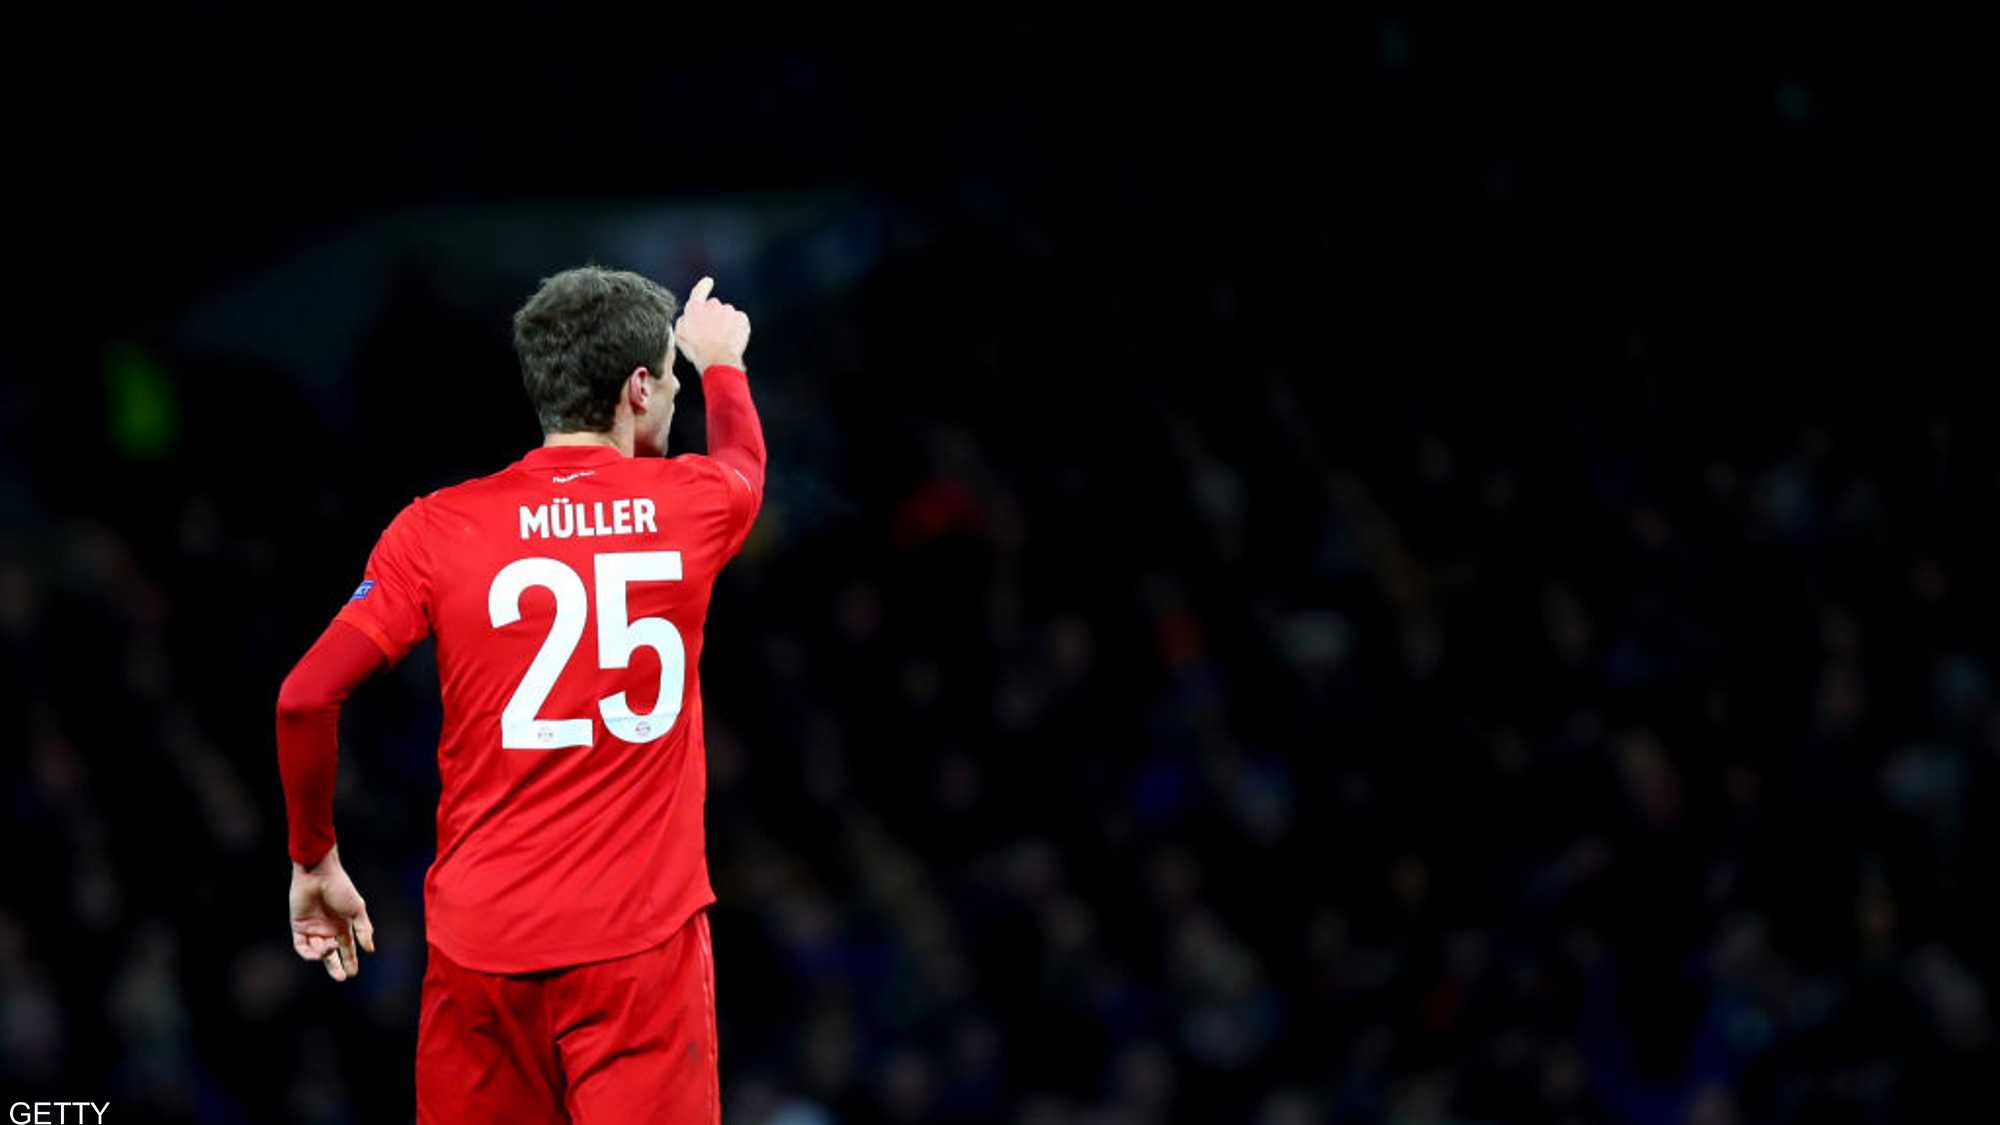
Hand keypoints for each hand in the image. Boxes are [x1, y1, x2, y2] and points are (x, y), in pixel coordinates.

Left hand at [289, 844, 375, 981]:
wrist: (319, 874)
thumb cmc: (341, 888)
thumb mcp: (356, 909)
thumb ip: (363, 929)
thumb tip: (370, 949)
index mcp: (343, 924)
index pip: (347, 948)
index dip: (350, 960)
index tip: (353, 973)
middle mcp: (328, 929)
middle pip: (331, 954)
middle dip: (336, 966)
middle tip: (341, 977)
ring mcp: (313, 928)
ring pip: (318, 951)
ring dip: (324, 954)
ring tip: (329, 950)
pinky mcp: (299, 926)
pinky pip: (302, 946)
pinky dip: (309, 953)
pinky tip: (318, 953)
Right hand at [674, 276, 750, 373]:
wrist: (718, 359)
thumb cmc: (697, 350)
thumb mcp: (680, 336)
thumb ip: (683, 321)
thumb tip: (687, 317)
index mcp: (695, 308)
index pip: (699, 291)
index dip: (704, 286)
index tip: (708, 281)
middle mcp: (712, 305)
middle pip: (714, 306)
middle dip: (713, 317)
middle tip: (711, 334)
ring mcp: (728, 310)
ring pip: (727, 314)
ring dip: (725, 323)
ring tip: (722, 340)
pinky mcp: (741, 318)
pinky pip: (739, 320)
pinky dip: (737, 328)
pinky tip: (731, 339)